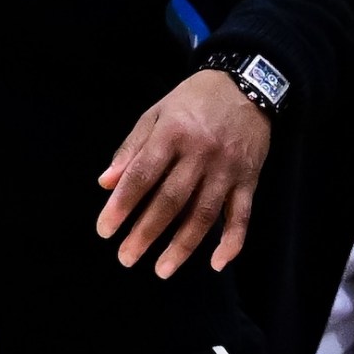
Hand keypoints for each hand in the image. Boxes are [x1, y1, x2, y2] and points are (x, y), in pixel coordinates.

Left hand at [95, 68, 270, 278]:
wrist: (246, 84)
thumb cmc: (192, 101)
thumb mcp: (156, 113)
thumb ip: (131, 148)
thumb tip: (105, 183)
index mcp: (172, 133)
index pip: (142, 175)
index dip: (122, 205)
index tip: (105, 230)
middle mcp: (201, 153)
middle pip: (171, 200)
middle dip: (146, 233)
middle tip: (126, 258)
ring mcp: (227, 169)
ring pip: (204, 214)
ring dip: (183, 246)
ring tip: (162, 269)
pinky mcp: (249, 179)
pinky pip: (242, 216)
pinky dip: (232, 242)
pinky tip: (217, 263)